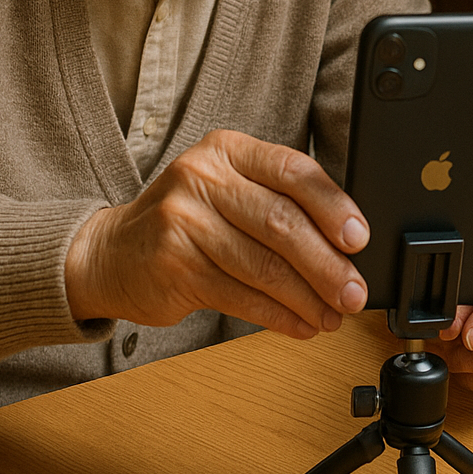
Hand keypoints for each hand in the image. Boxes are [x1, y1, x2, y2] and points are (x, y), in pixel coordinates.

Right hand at [65, 130, 369, 337]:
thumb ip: (277, 200)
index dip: (333, 207)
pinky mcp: (174, 265)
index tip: (360, 239)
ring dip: (306, 297)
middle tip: (354, 292)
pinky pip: (240, 295)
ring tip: (332, 315)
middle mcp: (202, 177)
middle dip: (327, 264)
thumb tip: (347, 243)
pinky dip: (277, 315)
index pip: (293, 171)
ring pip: (263, 265)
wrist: (112, 253)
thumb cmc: (187, 221)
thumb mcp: (227, 189)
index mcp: (227, 149)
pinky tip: (300, 324)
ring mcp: (183, 221)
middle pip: (281, 222)